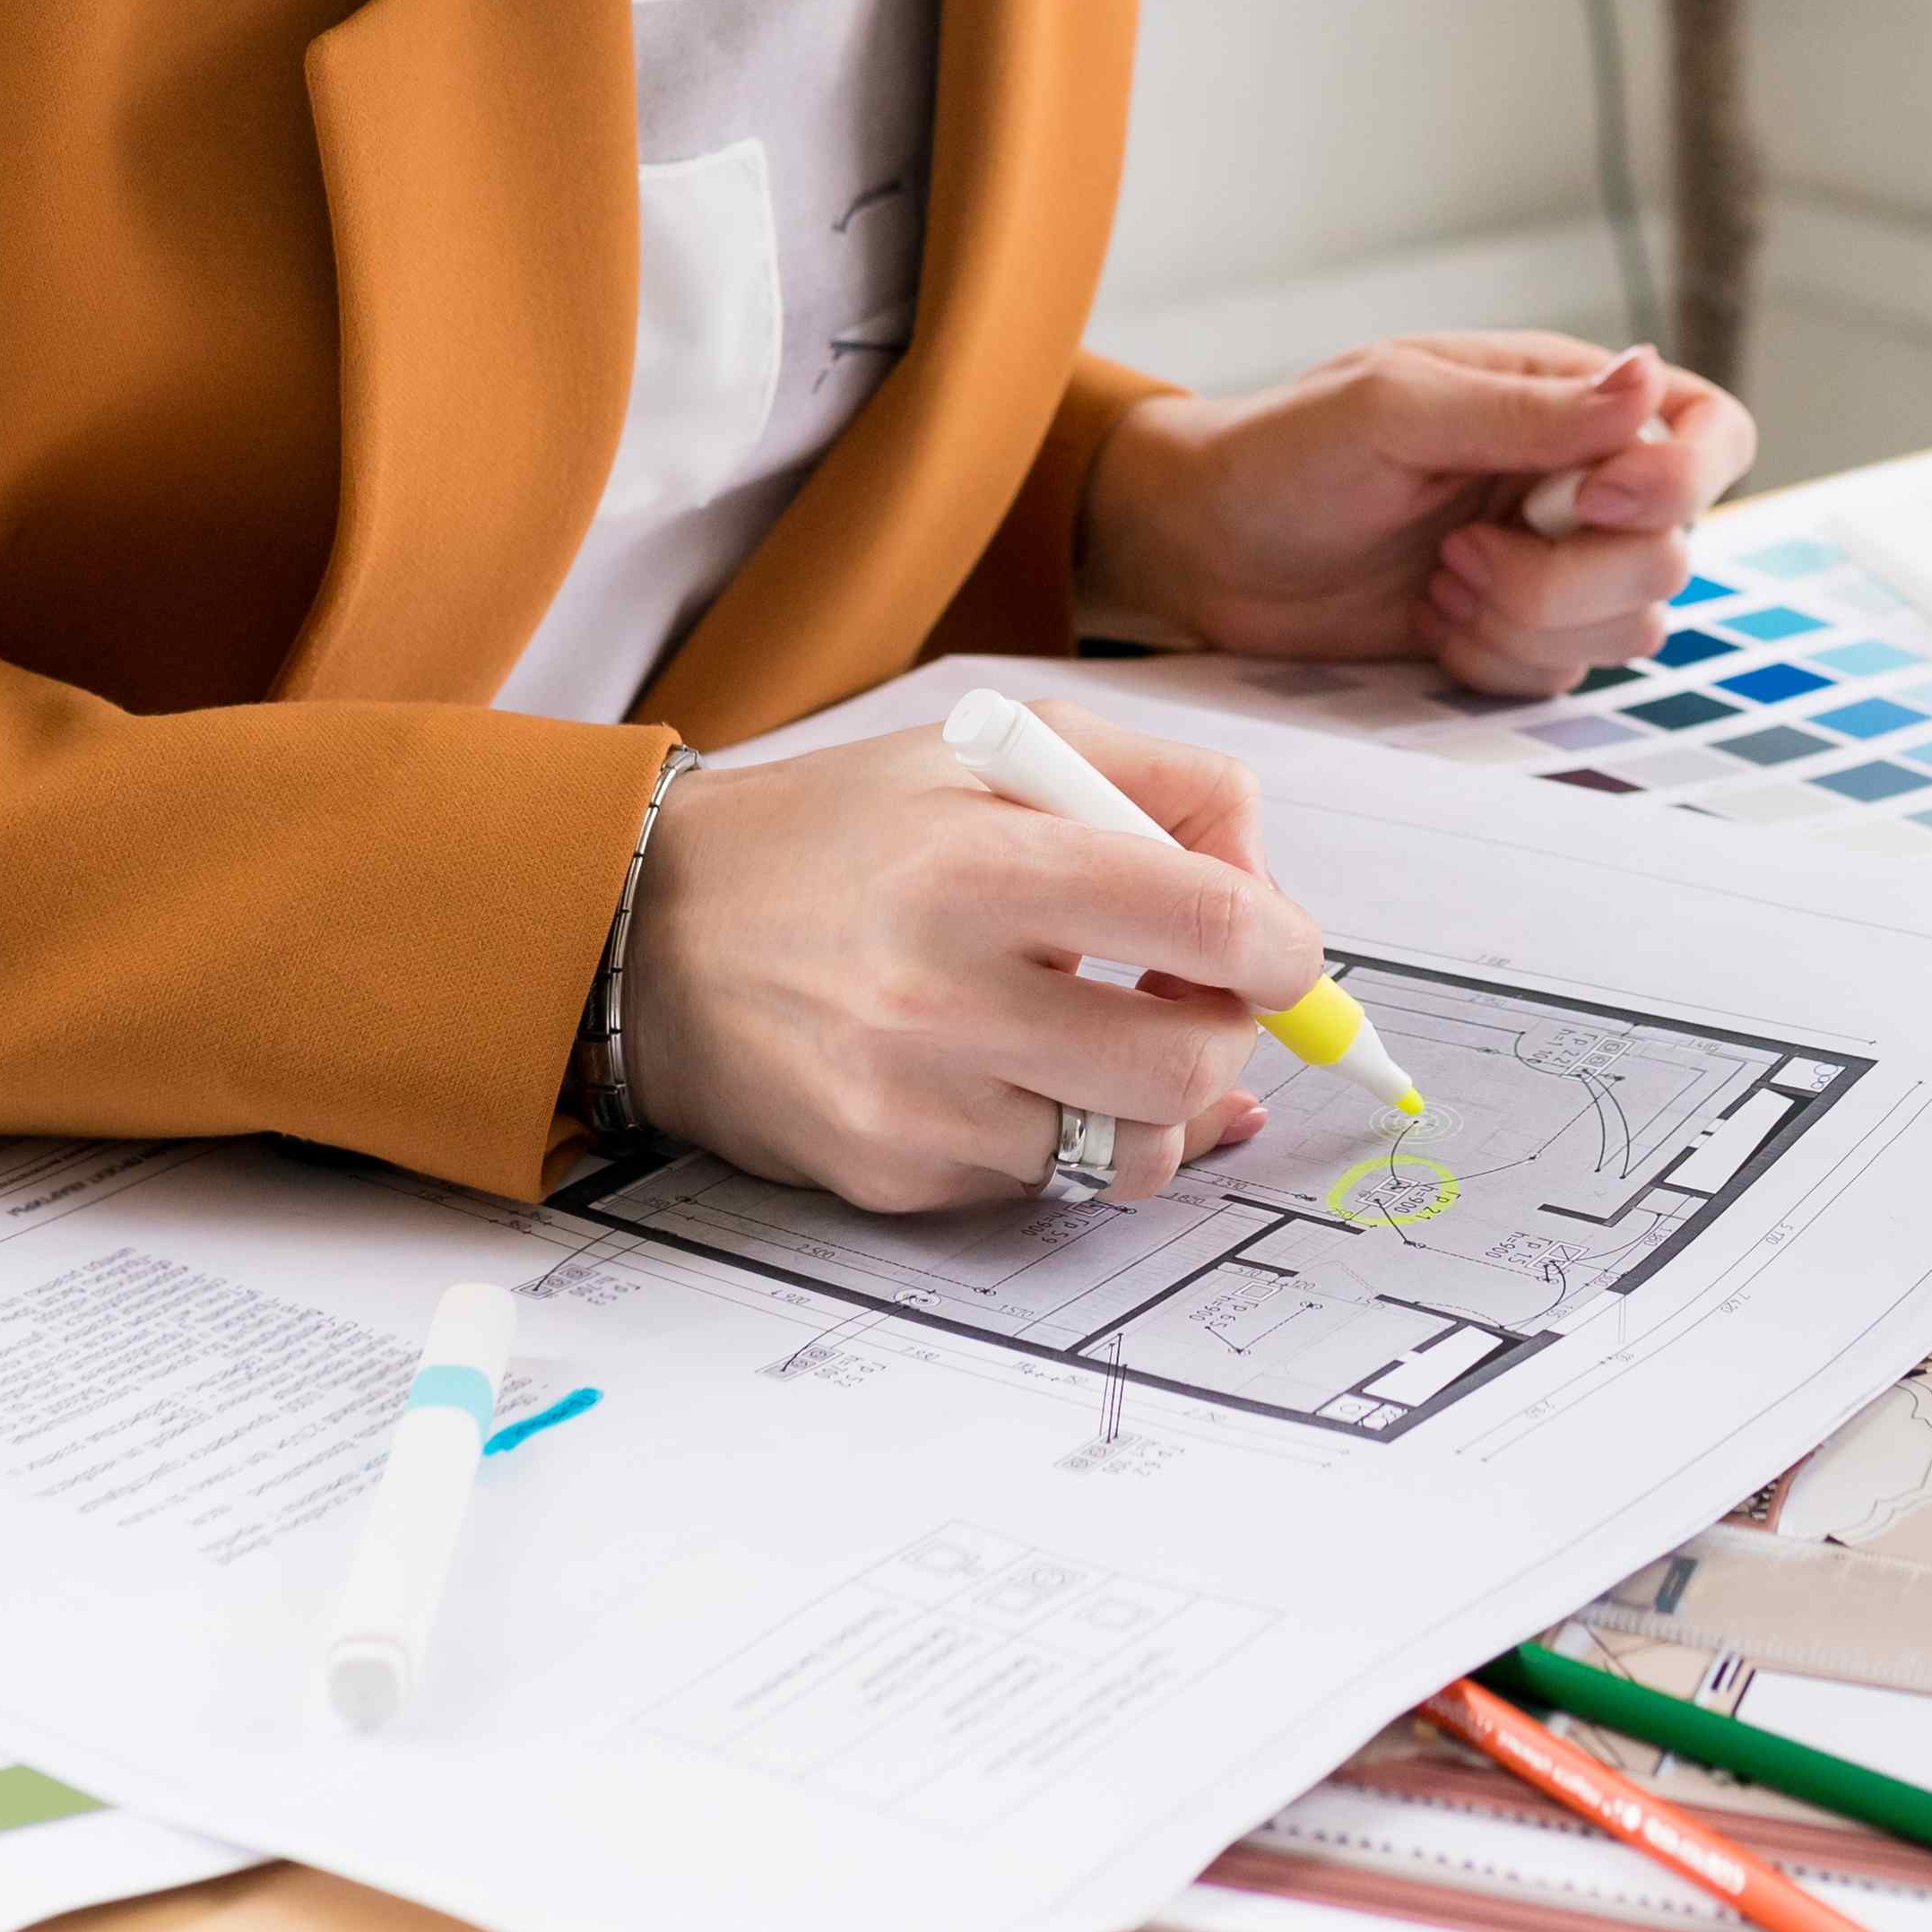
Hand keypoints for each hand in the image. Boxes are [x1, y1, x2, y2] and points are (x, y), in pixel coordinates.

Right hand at [623, 706, 1312, 1213]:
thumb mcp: (997, 748)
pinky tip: (1016, 1076)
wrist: (647, 934)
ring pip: (1133, 1151)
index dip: (1284, 948)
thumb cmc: (838, 835)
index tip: (1273, 949)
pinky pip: (1044, 1184)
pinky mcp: (891, 1175)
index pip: (1212, 922)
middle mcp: (945, 992)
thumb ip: (1163, 787)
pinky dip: (1062, 1135)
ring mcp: (916, 1101)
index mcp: (982, 862)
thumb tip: (1270, 898)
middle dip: (1229, 1036)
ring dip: (1158, 1104)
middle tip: (1193, 1000)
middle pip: (1189, 1063)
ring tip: (1110, 1042)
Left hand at [1081, 334, 1756, 696]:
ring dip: (1530, 623)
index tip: (1594, 500)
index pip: (1709, 432)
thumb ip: (1526, 408)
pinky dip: (1502, 663)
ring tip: (1438, 581)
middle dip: (1567, 577)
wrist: (1205, 549)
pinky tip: (1434, 625)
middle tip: (1458, 552)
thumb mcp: (1392, 407)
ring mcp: (1555, 563)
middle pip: (1672, 553)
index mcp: (1566, 399)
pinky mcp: (1519, 636)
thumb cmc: (1283, 452)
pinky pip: (1569, 678)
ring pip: (1635, 626)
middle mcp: (1580, 482)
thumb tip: (1647, 378)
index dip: (1681, 479)